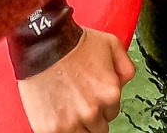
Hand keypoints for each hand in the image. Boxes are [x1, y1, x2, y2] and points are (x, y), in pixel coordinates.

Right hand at [18, 28, 135, 132]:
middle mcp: (92, 111)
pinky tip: (56, 114)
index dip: (101, 105)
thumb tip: (124, 83)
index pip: (111, 113)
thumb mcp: (110, 44)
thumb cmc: (73, 42)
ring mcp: (70, 123)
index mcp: (109, 94)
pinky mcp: (50, 129)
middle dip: (91, 117)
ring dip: (76, 125)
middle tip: (78, 101)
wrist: (42, 44)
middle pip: (98, 128)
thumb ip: (124, 67)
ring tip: (66, 107)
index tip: (90, 96)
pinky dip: (59, 128)